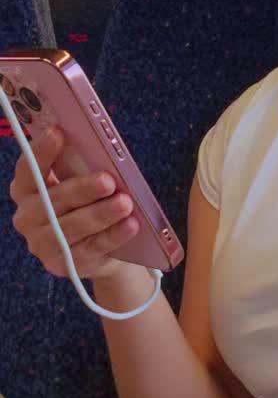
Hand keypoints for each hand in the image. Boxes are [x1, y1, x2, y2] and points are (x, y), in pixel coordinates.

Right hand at [10, 127, 138, 279]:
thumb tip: (100, 148)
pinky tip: (130, 225)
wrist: (100, 247)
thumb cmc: (88, 202)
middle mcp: (27, 217)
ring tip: (125, 203)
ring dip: (100, 214)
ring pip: (70, 228)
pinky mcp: (62, 264)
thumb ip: (82, 166)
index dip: (41, 151)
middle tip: (108, 180)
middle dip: (81, 189)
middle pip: (51, 201)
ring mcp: (42, 244)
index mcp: (27, 189)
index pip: (27, 169)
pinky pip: (90, 248)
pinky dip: (112, 236)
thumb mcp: (82, 181)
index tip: (59, 132)